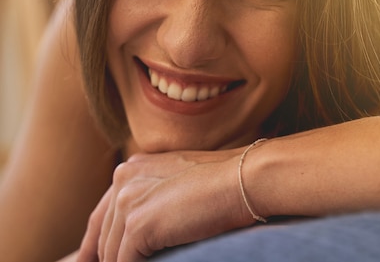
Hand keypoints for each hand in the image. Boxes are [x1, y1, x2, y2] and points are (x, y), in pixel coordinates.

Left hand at [76, 149, 253, 261]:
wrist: (244, 178)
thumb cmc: (225, 182)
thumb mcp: (178, 183)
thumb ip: (154, 198)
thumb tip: (141, 233)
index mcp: (132, 168)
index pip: (101, 214)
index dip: (94, 244)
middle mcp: (123, 179)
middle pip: (103, 235)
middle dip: (107, 259)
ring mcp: (129, 201)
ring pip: (112, 253)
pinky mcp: (138, 226)